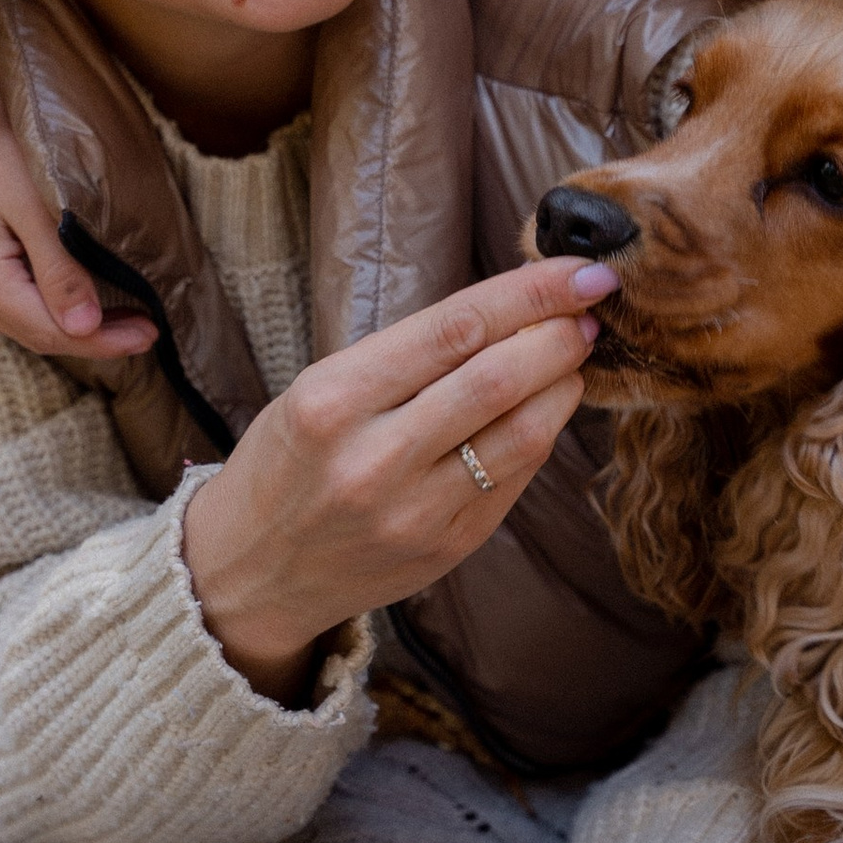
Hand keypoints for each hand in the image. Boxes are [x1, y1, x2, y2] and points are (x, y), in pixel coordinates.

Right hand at [0, 41, 154, 358]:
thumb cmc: (1, 153)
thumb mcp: (38, 211)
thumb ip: (61, 272)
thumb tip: (85, 328)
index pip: (49, 330)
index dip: (101, 340)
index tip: (149, 333)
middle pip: (37, 333)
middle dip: (94, 338)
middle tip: (147, 332)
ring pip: (27, 322)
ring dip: (77, 328)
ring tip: (125, 324)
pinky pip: (18, 303)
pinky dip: (55, 310)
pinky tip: (85, 306)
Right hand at [182, 257, 619, 694]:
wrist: (250, 573)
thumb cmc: (289, 461)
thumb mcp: (319, 390)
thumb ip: (410, 355)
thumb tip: (512, 308)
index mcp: (333, 400)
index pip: (455, 328)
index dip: (531, 293)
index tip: (581, 269)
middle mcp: (373, 460)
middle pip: (498, 380)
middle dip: (560, 333)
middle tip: (592, 305)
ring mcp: (413, 514)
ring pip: (522, 435)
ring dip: (564, 384)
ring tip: (576, 353)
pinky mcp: (445, 551)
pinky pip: (514, 480)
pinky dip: (541, 434)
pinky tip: (545, 407)